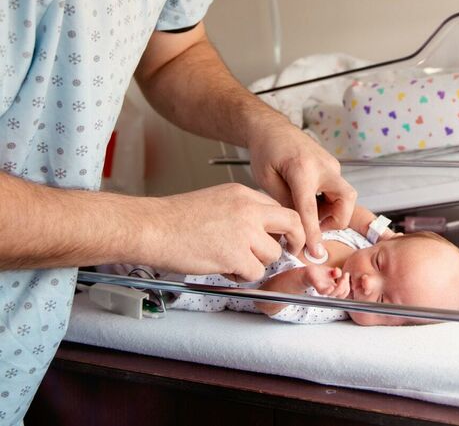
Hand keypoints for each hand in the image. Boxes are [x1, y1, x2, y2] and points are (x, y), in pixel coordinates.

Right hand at [147, 183, 304, 281]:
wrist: (152, 227)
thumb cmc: (175, 218)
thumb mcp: (216, 199)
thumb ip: (241, 210)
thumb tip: (260, 228)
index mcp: (243, 193)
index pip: (279, 208)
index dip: (283, 226)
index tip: (285, 236)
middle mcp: (248, 209)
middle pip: (292, 223)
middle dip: (296, 240)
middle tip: (292, 251)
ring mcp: (244, 232)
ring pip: (272, 254)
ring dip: (257, 263)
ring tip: (233, 261)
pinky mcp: (235, 255)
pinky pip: (254, 272)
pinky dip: (241, 275)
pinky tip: (223, 268)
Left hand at [247, 113, 356, 260]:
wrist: (271, 128)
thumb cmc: (265, 150)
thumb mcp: (266, 180)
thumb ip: (285, 203)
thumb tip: (297, 226)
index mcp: (302, 169)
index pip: (311, 209)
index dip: (313, 233)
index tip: (315, 251)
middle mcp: (322, 166)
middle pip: (346, 199)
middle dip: (337, 220)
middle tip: (316, 227)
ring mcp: (331, 164)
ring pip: (345, 196)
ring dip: (332, 212)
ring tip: (309, 214)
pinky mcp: (332, 166)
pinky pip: (338, 190)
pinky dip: (329, 202)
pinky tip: (310, 202)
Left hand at [303, 265, 350, 298]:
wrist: (306, 273)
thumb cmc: (318, 273)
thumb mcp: (330, 271)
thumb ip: (336, 272)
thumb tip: (339, 272)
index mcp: (333, 287)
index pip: (344, 291)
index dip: (348, 285)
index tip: (346, 274)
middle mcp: (329, 289)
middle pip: (341, 294)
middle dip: (346, 286)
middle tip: (344, 276)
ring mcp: (323, 288)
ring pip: (334, 294)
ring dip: (340, 287)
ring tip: (340, 278)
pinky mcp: (316, 285)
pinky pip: (323, 292)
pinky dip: (328, 291)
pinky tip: (331, 287)